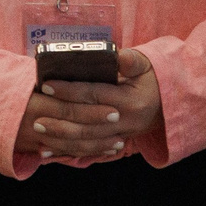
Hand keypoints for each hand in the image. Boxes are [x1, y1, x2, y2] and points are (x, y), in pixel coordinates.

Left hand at [15, 48, 161, 162]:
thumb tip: (116, 54)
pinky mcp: (116, 144)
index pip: (94, 94)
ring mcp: (120, 135)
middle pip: (87, 122)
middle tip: (36, 115)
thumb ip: (130, 60)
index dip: (69, 91)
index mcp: (130, 100)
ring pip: (87, 141)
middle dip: (60, 118)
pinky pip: (89, 150)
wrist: (169, 105)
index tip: (47, 85)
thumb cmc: (152, 80)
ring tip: (38, 130)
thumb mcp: (145, 65)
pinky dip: (68, 150)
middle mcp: (124, 121)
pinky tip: (48, 151)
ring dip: (61, 138)